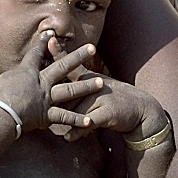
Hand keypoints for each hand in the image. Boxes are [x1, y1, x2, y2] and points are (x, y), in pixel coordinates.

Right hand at [0, 36, 88, 135]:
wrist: (0, 111)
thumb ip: (8, 79)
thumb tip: (6, 81)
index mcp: (27, 72)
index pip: (36, 54)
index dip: (43, 43)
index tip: (50, 34)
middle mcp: (41, 83)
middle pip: (62, 66)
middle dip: (77, 56)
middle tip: (92, 48)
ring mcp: (46, 98)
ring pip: (70, 90)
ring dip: (86, 86)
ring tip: (100, 82)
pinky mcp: (46, 115)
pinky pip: (64, 118)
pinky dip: (76, 120)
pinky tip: (89, 121)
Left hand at [47, 58, 165, 140]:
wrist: (140, 110)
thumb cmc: (113, 99)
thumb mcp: (97, 87)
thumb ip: (78, 84)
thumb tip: (55, 86)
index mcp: (90, 78)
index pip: (72, 64)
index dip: (60, 52)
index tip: (50, 40)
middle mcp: (94, 85)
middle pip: (68, 87)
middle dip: (52, 90)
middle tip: (36, 95)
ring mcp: (101, 98)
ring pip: (75, 108)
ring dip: (63, 118)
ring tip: (46, 125)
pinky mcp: (107, 112)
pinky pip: (87, 123)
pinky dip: (77, 131)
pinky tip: (68, 137)